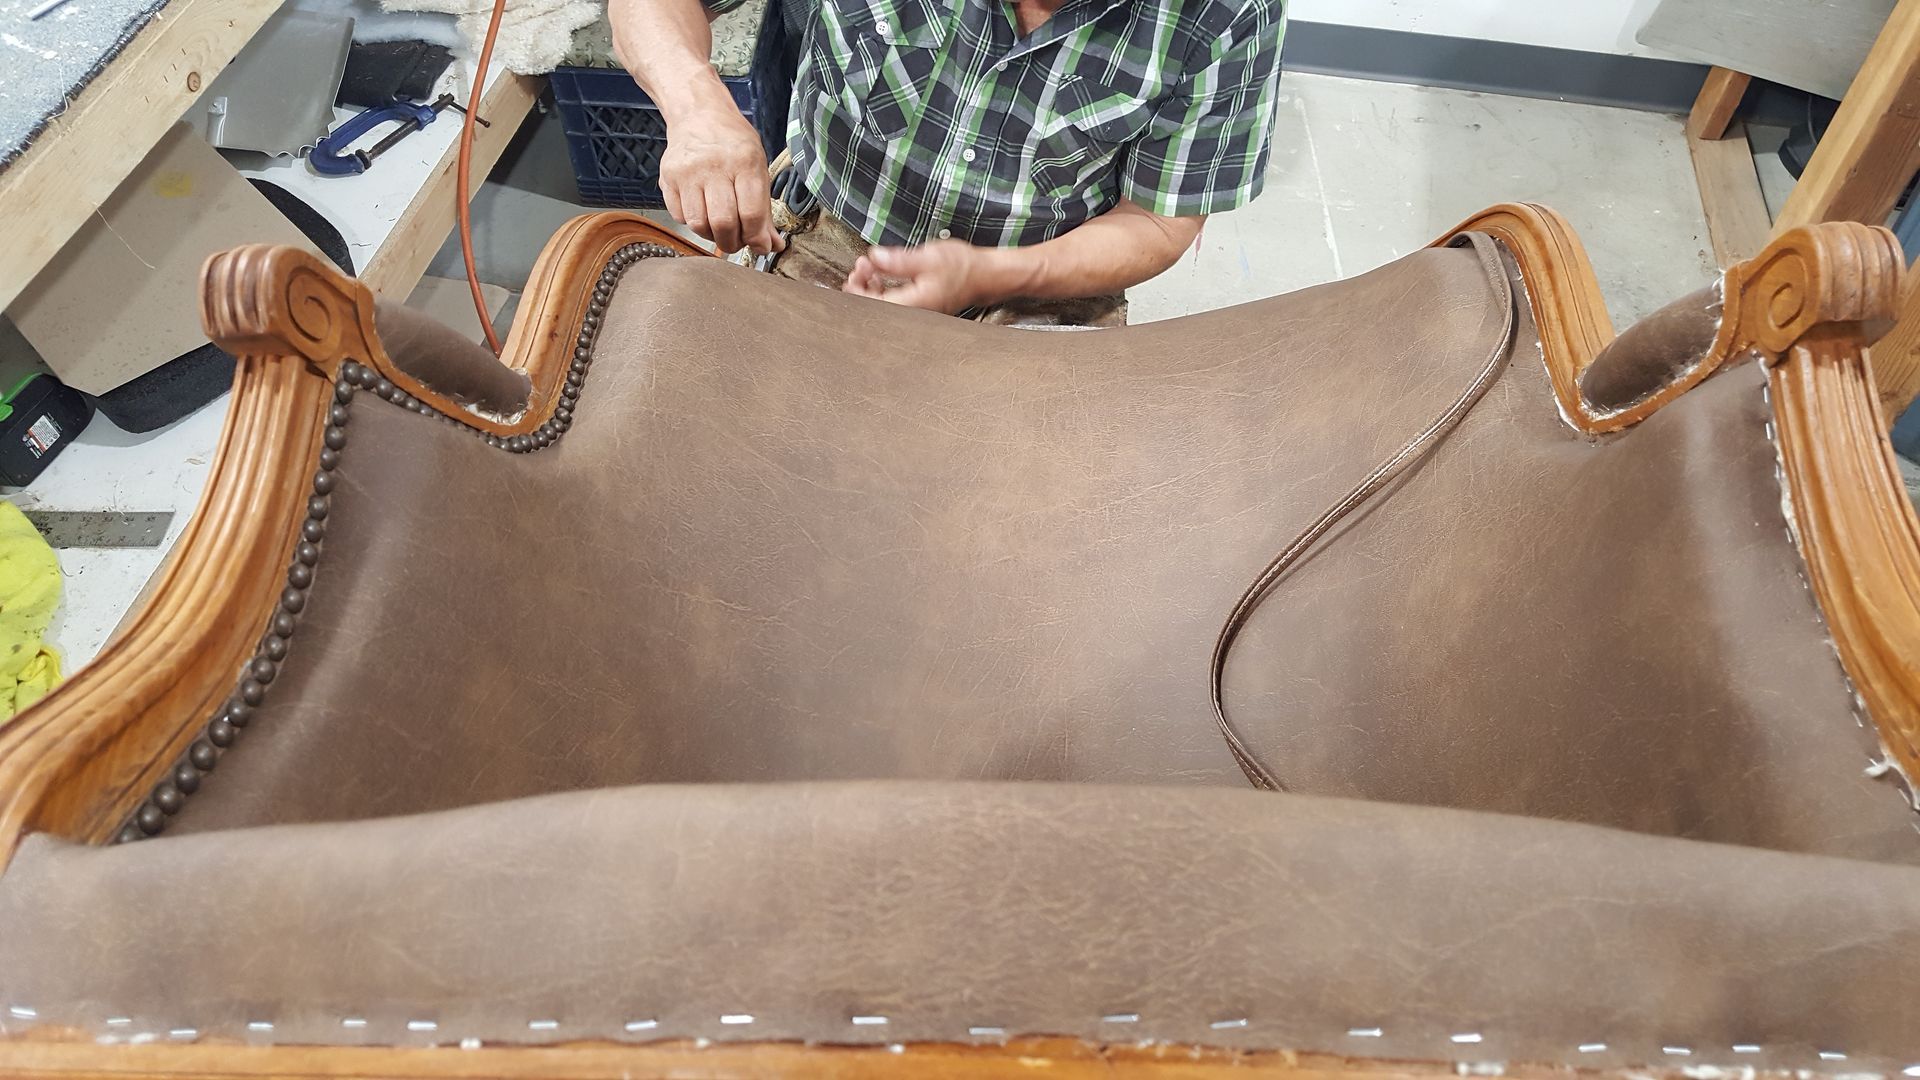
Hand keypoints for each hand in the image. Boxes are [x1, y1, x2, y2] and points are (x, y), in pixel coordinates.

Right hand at [658, 103, 783, 255]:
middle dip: (733, 243)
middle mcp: (714, 166)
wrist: (699, 114)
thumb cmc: (733, 143)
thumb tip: (772, 245)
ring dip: (712, 236)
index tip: (759, 245)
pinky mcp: (668, 178)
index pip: (751, 214)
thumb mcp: (758, 168)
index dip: (756, 238)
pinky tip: (703, 212)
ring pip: (698, 225)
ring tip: (720, 228)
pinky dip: (694, 223)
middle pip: (723, 224)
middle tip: (738, 241)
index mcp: (744, 163)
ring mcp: (687, 173)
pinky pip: (680, 217)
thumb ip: (764, 209)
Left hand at [844, 242, 1004, 314]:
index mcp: (914, 304)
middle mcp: (914, 314)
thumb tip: (875, 258)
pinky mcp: (918, 307)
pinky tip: (881, 275)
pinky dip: (883, 289)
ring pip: (883, 306)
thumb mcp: (929, 257)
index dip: (858, 293)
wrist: (986, 276)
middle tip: (861, 265)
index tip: (854, 274)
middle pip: (875, 310)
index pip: (874, 307)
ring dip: (871, 287)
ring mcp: (916, 312)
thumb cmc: (964, 267)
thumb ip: (899, 261)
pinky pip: (892, 303)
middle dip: (862, 287)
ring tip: (870, 266)